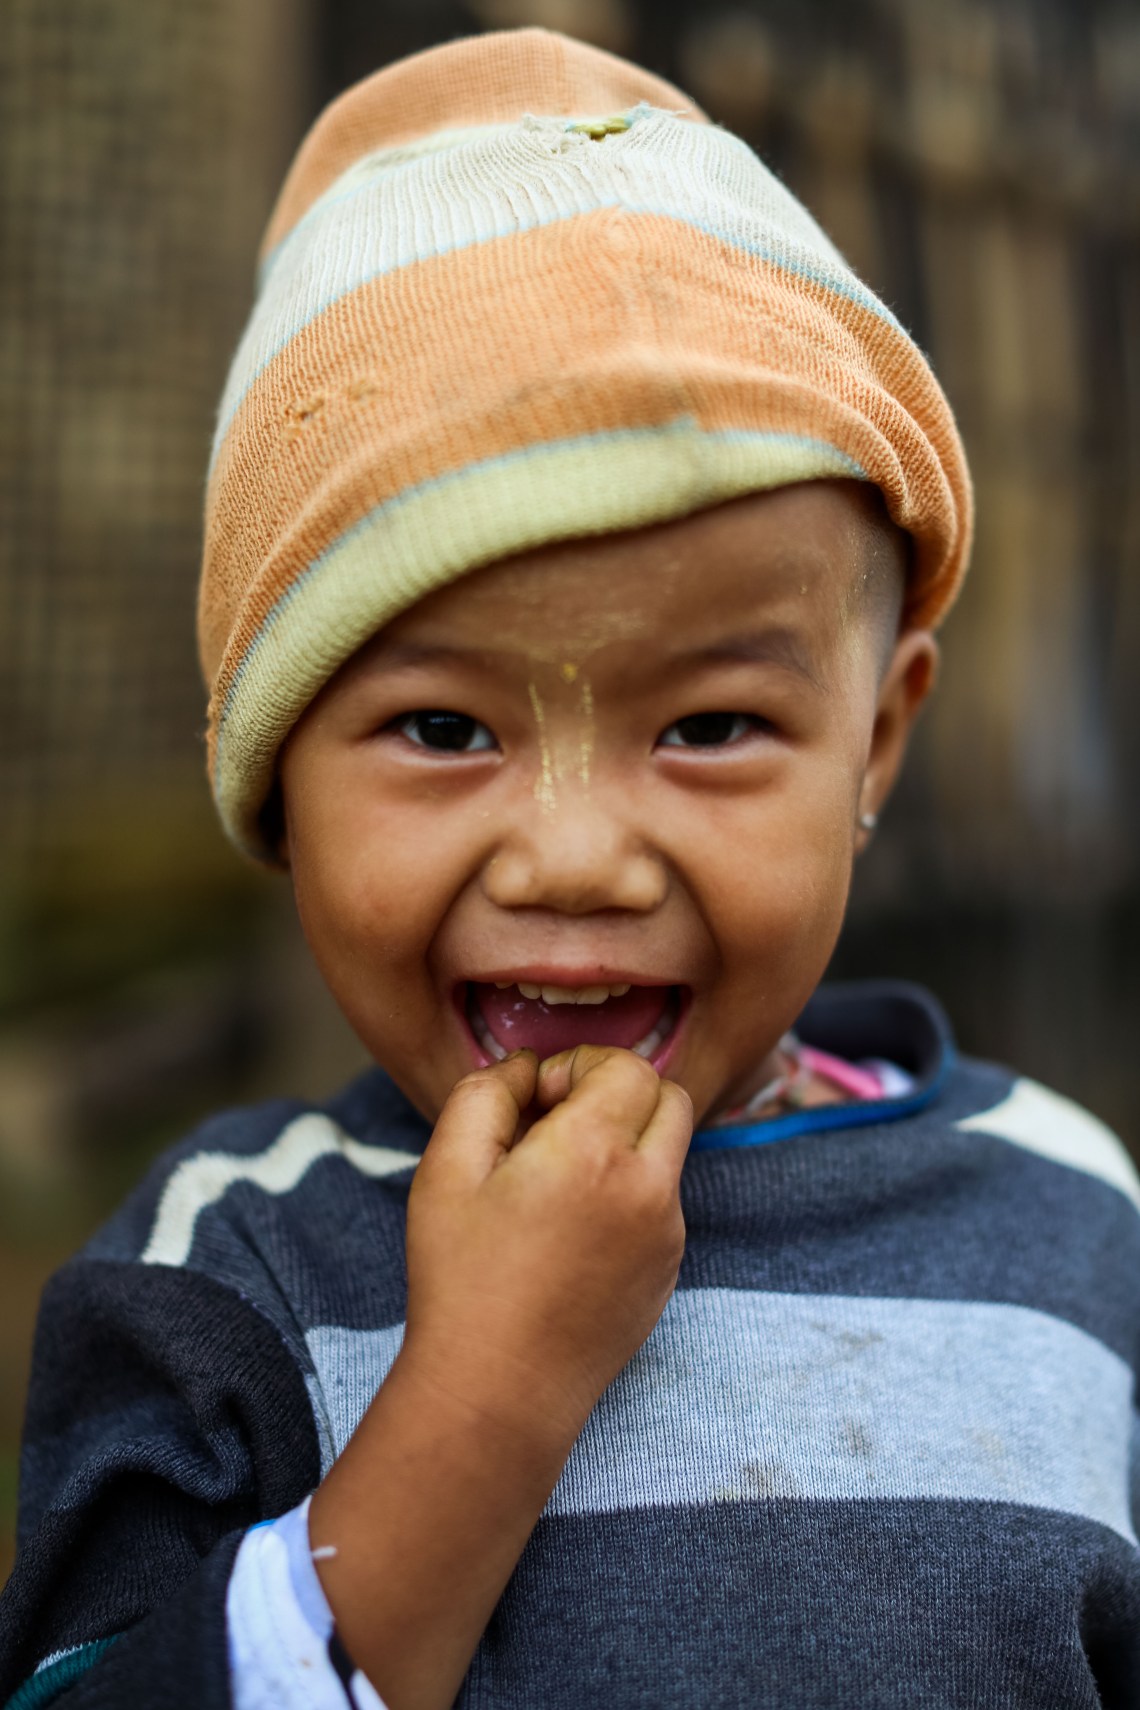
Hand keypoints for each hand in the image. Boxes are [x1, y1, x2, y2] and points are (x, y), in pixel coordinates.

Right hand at [400, 1045, 692, 1441]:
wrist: (497, 1391)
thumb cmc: (461, 1280)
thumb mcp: (446, 1167)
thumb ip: (486, 1092)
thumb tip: (526, 1069)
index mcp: (595, 1152)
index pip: (629, 1066)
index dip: (580, 1067)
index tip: (537, 1102)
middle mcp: (647, 1188)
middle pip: (668, 1097)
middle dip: (618, 1093)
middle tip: (558, 1127)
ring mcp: (666, 1235)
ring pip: (668, 1151)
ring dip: (626, 1142)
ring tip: (557, 1184)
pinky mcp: (668, 1272)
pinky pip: (662, 1203)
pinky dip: (629, 1194)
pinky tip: (571, 1232)